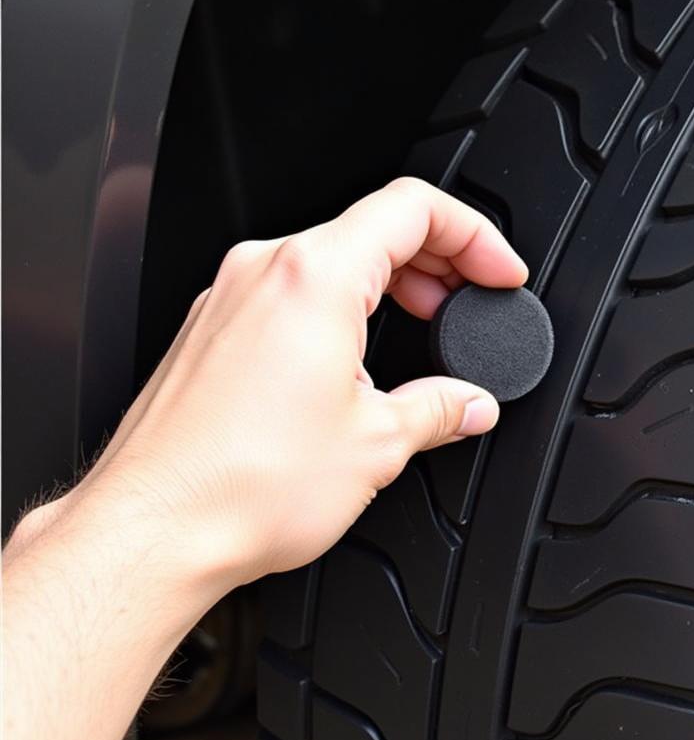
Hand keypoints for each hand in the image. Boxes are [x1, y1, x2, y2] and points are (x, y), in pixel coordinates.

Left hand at [52, 177, 527, 590]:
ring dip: (389, 282)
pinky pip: (290, 288)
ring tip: (423, 328)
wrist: (150, 531)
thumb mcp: (374, 445)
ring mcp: (230, 296)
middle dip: (438, 259)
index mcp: (315, 278)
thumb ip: (438, 409)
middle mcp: (264, 271)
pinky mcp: (211, 328)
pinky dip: (340, 305)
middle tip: (469, 303)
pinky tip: (359, 357)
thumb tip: (469, 402)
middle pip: (373, 225)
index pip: (413, 208)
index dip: (474, 234)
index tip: (497, 272)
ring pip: (330, 256)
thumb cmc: (239, 486)